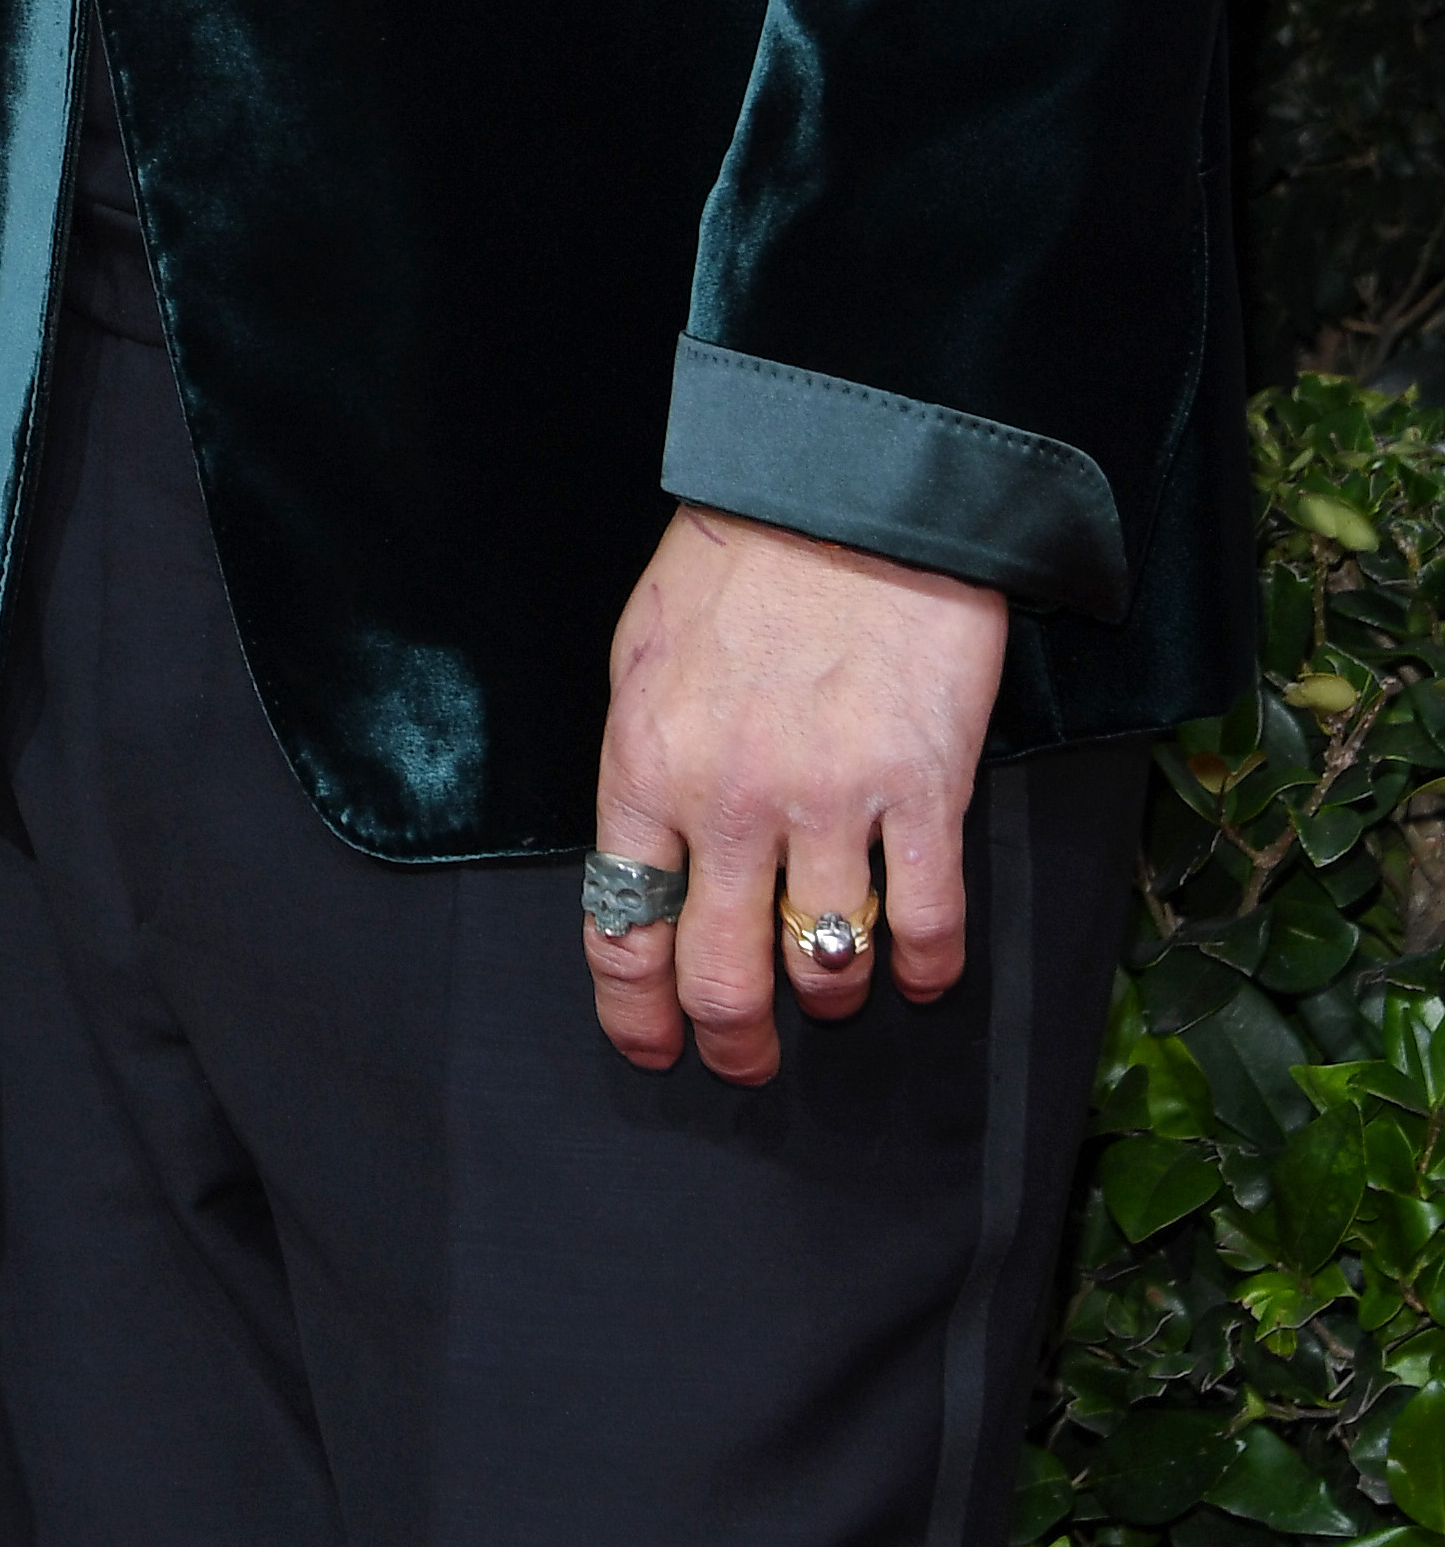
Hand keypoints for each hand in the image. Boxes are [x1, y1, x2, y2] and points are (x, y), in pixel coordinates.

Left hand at [587, 502, 1008, 1084]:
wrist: (846, 487)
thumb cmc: (739, 558)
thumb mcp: (643, 649)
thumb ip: (646, 758)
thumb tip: (649, 853)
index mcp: (646, 763)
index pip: (622, 926)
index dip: (635, 1008)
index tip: (652, 1044)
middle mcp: (729, 798)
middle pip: (721, 974)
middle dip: (730, 1040)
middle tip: (744, 1060)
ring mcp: (829, 798)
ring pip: (823, 963)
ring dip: (828, 998)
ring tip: (833, 994)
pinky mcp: (921, 786)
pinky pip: (923, 923)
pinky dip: (922, 968)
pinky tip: (918, 973)